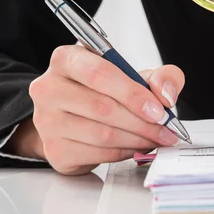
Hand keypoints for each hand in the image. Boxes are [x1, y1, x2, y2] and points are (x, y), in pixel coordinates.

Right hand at [7, 45, 184, 174]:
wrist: (75, 117)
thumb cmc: (106, 92)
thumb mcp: (136, 75)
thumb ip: (161, 76)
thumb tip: (165, 95)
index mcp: (66, 59)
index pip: (99, 74)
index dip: (133, 94)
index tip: (159, 110)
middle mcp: (48, 88)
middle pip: (103, 107)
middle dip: (143, 122)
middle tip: (166, 130)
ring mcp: (47, 121)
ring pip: (102, 134)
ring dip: (137, 139)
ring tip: (156, 138)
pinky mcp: (54, 150)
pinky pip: (97, 154)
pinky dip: (124, 153)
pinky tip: (136, 147)